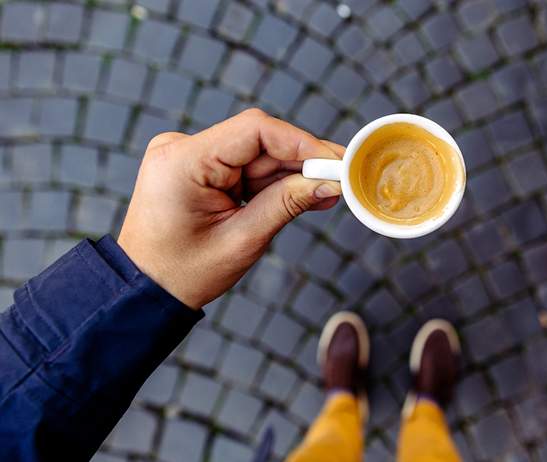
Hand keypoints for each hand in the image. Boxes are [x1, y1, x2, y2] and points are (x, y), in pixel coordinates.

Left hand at [118, 109, 342, 308]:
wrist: (145, 290)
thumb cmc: (185, 272)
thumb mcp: (243, 239)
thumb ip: (288, 203)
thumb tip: (330, 182)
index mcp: (183, 161)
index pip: (255, 130)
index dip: (302, 142)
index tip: (336, 160)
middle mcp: (181, 148)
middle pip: (258, 141)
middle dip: (301, 161)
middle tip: (340, 179)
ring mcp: (186, 155)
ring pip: (254, 153)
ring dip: (289, 174)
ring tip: (323, 194)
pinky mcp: (195, 166)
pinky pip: (243, 165)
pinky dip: (270, 181)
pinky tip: (299, 194)